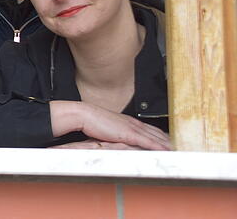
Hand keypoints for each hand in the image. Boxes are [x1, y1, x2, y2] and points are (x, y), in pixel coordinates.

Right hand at [50, 101, 171, 150]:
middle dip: (171, 140)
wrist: (84, 115)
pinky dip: (160, 146)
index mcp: (129, 122)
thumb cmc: (92, 121)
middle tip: (183, 148)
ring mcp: (133, 127)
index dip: (163, 136)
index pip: (152, 129)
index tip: (171, 142)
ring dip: (169, 144)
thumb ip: (116, 133)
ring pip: (157, 137)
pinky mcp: (130, 133)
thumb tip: (118, 139)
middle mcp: (134, 123)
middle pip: (159, 133)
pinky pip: (149, 141)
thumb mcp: (107, 128)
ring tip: (180, 152)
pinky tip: (168, 151)